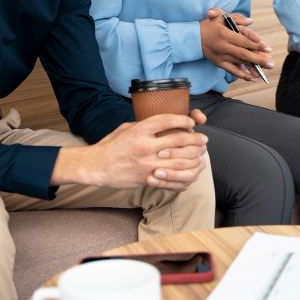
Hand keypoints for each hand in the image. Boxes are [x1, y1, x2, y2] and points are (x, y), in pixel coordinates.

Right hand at [52, 110, 208, 190]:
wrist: (96, 167)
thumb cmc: (111, 145)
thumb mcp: (126, 128)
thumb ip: (144, 125)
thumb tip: (164, 123)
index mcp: (139, 130)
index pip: (167, 120)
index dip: (184, 120)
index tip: (192, 123)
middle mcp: (144, 146)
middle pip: (178, 140)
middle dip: (195, 139)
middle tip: (203, 139)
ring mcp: (146, 164)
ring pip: (179, 160)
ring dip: (194, 156)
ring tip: (201, 153)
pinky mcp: (147, 178)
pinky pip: (172, 177)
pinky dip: (185, 173)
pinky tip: (190, 169)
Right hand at [199, 9, 272, 80]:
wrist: (192, 38)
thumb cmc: (209, 25)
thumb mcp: (220, 16)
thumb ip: (236, 18)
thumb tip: (251, 21)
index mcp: (224, 34)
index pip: (243, 41)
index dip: (256, 45)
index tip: (268, 48)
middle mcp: (223, 47)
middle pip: (244, 54)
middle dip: (259, 59)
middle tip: (271, 63)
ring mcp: (221, 57)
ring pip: (240, 63)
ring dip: (253, 67)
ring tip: (266, 70)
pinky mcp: (219, 63)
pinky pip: (232, 71)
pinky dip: (242, 75)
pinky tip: (253, 77)